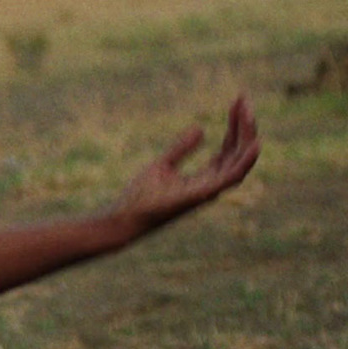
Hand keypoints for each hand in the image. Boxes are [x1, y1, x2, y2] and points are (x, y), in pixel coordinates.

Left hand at [112, 95, 259, 236]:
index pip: (228, 149)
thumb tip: (201, 128)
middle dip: (245, 127)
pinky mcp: (201, 195)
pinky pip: (231, 178)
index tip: (237, 102)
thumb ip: (182, 148)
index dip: (235, 126)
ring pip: (240, 162)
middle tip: (243, 100)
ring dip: (247, 138)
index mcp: (205, 177)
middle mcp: (212, 184)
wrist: (125, 217)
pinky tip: (254, 144)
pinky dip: (245, 162)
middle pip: (238, 153)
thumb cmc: (141, 196)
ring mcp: (209, 190)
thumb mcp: (163, 164)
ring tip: (248, 114)